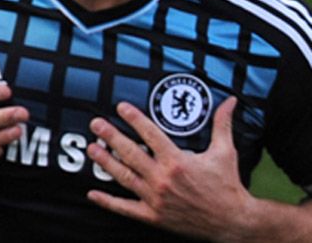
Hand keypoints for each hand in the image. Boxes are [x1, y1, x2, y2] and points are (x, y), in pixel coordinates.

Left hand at [86, 97, 255, 240]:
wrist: (232, 222)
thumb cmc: (228, 187)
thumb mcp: (225, 152)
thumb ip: (222, 125)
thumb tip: (230, 102)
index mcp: (178, 161)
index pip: (150, 134)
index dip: (134, 119)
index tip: (121, 107)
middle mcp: (163, 179)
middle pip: (130, 153)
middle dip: (111, 137)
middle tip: (96, 125)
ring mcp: (156, 198)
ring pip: (124, 177)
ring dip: (105, 162)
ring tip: (92, 149)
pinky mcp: (153, 216)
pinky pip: (125, 208)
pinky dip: (108, 202)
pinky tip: (93, 194)